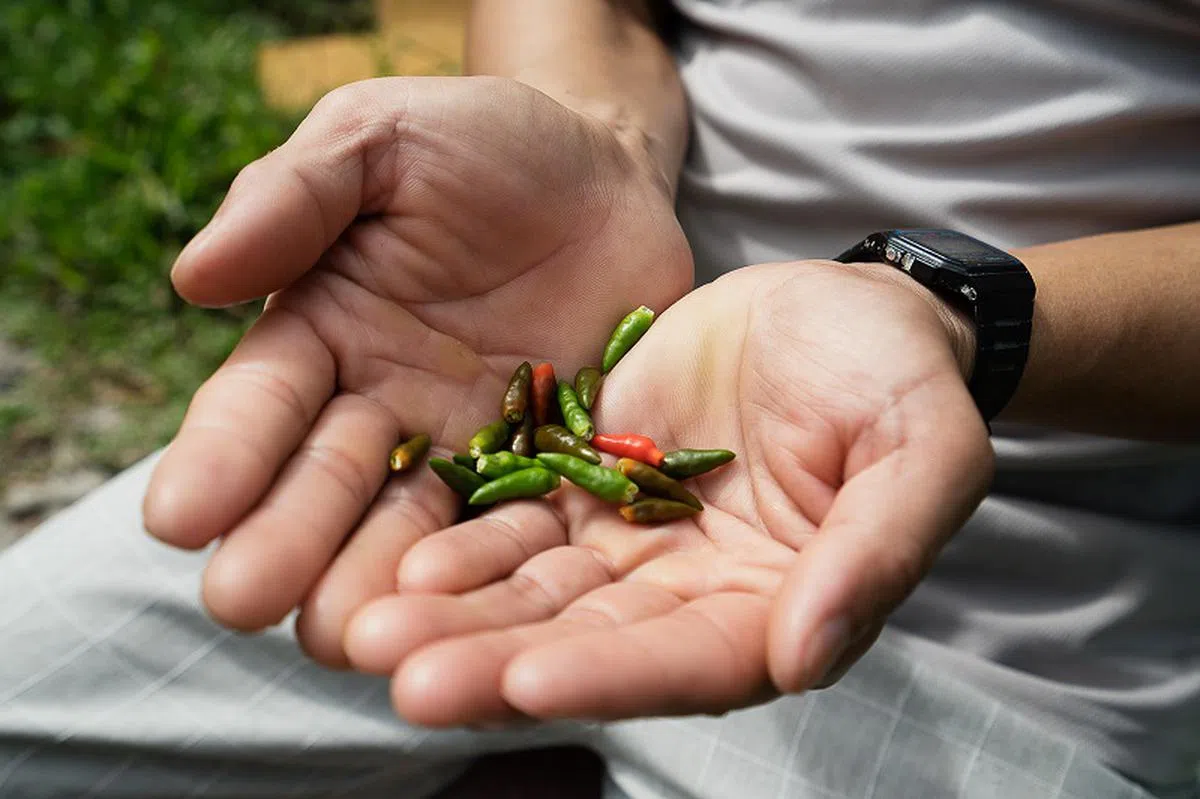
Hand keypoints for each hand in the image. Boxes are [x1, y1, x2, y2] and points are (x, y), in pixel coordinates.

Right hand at [142, 76, 691, 666]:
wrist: (605, 175)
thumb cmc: (485, 144)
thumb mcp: (382, 138)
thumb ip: (297, 195)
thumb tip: (195, 274)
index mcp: (321, 332)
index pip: (258, 403)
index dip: (220, 457)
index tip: (178, 518)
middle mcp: (381, 405)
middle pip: (325, 485)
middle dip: (283, 541)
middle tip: (244, 602)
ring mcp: (468, 445)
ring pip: (411, 527)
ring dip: (374, 582)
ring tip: (344, 636)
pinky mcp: (552, 465)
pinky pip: (521, 525)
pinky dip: (493, 568)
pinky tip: (471, 613)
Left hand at [341, 261, 992, 724]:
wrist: (840, 305)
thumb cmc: (897, 375)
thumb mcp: (923, 449)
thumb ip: (879, 549)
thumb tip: (811, 654)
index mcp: (775, 609)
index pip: (689, 662)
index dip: (610, 676)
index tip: (528, 682)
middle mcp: (690, 595)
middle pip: (587, 643)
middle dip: (496, 663)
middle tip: (401, 676)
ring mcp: (633, 541)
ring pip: (535, 592)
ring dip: (456, 615)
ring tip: (370, 629)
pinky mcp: (588, 482)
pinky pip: (519, 520)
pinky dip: (464, 542)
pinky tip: (403, 558)